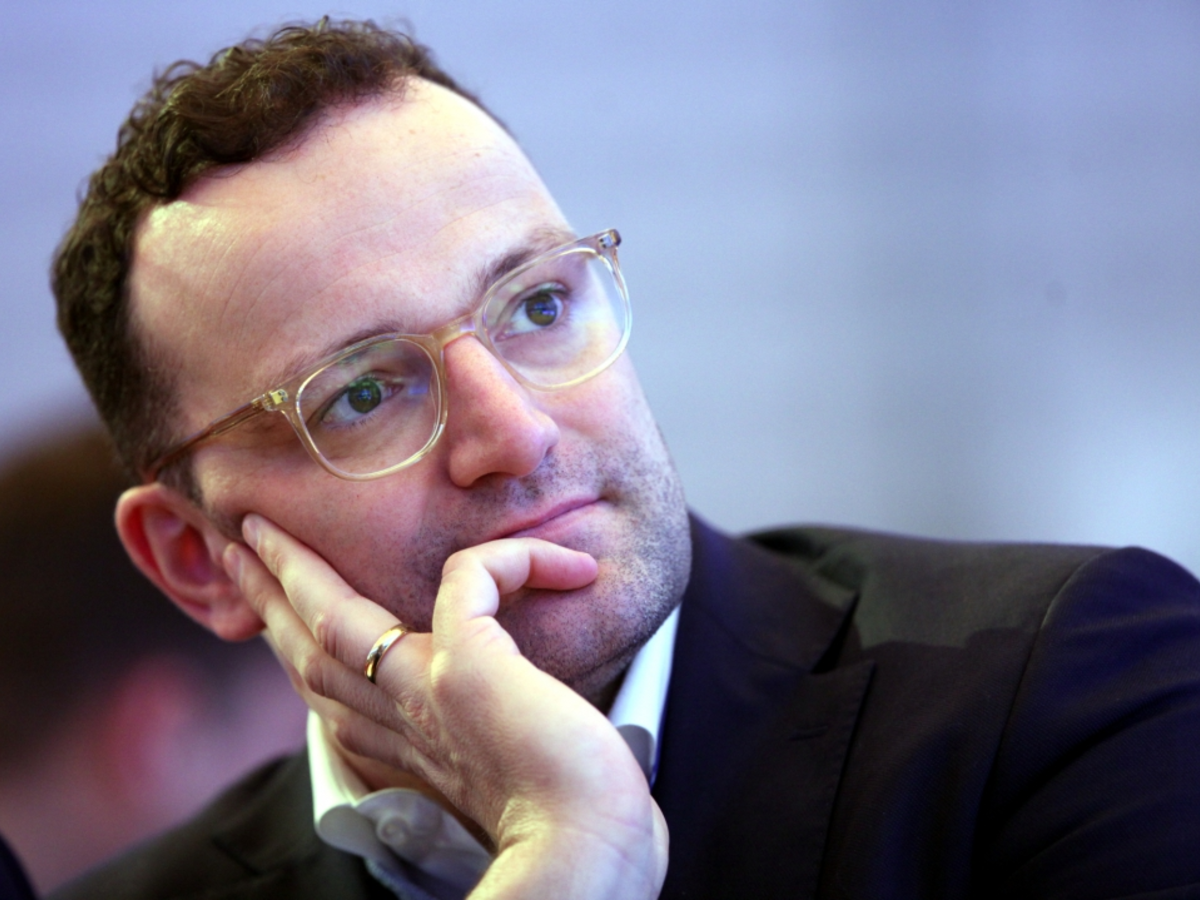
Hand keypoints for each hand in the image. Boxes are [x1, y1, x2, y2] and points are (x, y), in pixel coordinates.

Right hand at [224, 514, 667, 899]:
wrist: (593, 855)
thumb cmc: (577, 826)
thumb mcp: (517, 778)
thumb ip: (498, 742)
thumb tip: (518, 712)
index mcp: (416, 753)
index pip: (340, 696)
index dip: (302, 652)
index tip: (276, 617)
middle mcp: (408, 727)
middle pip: (312, 656)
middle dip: (269, 604)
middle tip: (234, 550)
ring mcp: (427, 696)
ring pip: (335, 620)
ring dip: (293, 571)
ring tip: (263, 528)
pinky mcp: (464, 669)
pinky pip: (470, 577)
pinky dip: (509, 557)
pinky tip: (559, 556)